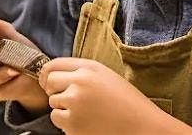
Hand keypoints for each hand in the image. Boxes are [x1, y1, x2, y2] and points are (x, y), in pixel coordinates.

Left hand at [39, 58, 191, 134]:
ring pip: (53, 103)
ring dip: (63, 110)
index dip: (48, 74)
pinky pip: (58, 120)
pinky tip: (86, 123)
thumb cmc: (128, 104)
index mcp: (89, 68)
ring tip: (86, 114)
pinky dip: (67, 124)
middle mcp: (80, 82)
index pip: (54, 64)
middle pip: (49, 82)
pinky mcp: (73, 123)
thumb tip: (56, 75)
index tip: (48, 81)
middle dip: (54, 92)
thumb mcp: (107, 77)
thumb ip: (83, 73)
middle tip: (68, 100)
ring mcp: (75, 103)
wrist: (143, 128)